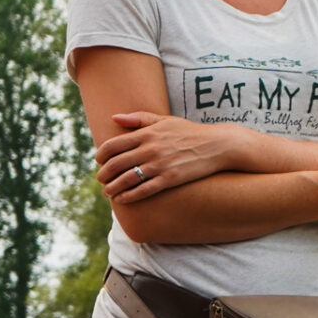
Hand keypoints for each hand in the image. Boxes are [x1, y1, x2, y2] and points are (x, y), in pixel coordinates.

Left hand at [95, 113, 238, 202]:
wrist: (218, 146)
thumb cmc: (191, 132)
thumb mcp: (166, 121)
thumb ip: (140, 118)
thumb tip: (114, 117)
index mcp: (147, 134)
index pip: (112, 146)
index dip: (100, 156)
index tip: (100, 161)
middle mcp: (150, 149)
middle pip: (115, 164)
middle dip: (103, 175)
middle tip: (101, 179)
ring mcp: (160, 165)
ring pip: (125, 179)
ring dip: (112, 188)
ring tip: (108, 192)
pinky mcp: (170, 179)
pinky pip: (142, 190)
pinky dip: (128, 196)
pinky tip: (121, 199)